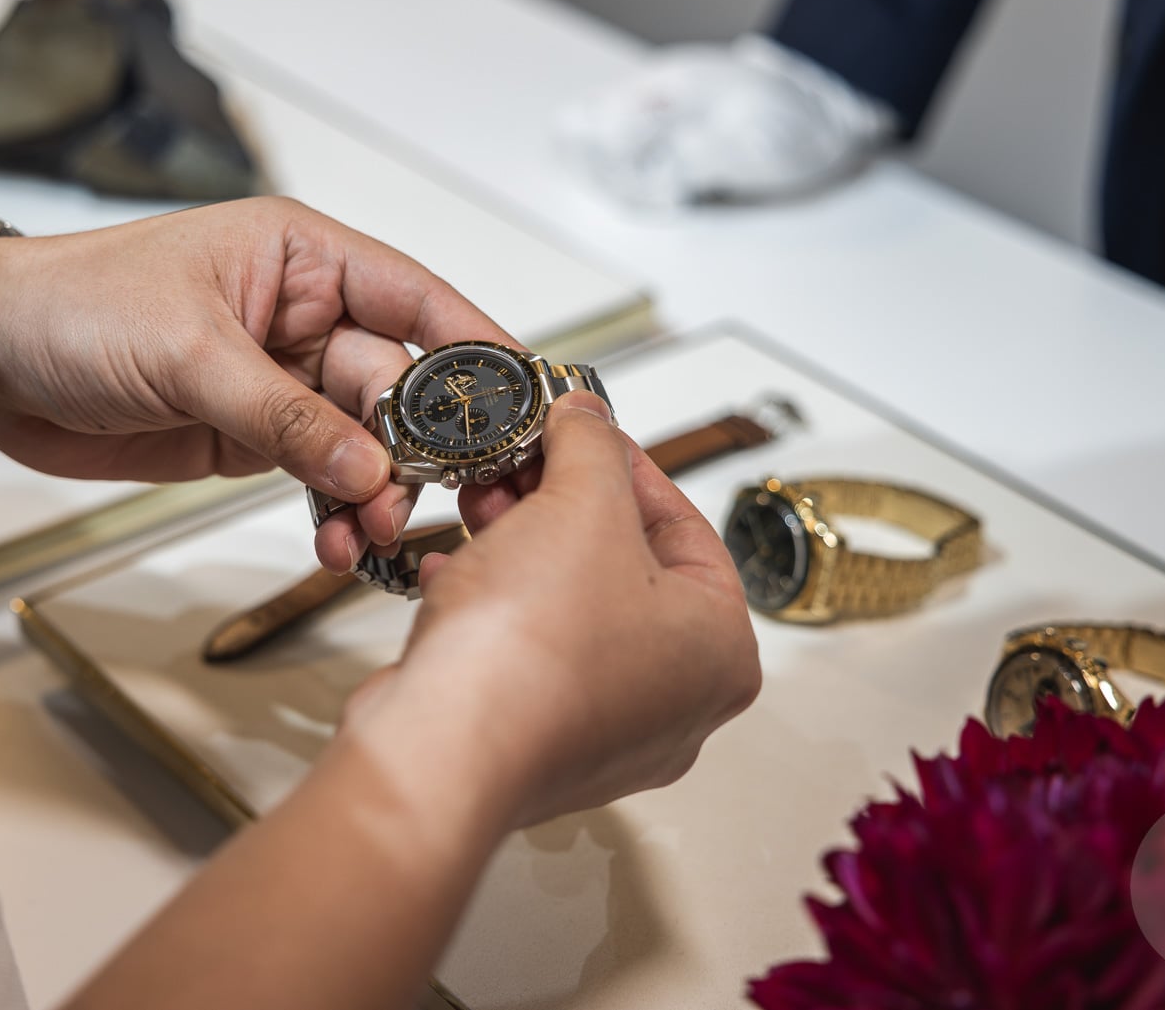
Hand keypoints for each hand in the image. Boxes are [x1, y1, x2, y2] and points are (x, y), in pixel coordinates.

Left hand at [0, 196, 516, 572]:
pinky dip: (337, 512)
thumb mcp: (186, 351)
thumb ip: (285, 416)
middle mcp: (302, 317)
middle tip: (455, 499)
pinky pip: (320, 478)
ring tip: (375, 533)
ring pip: (366, 442)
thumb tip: (370, 471)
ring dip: (380, 491)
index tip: (527, 402)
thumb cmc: (68, 306)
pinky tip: (340, 540)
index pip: (416, 301)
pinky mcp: (250, 439)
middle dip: (427, 445)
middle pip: (402, 384)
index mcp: (301, 258)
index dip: (477, 350)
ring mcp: (280, 383)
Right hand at [341, 392, 761, 827]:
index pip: (686, 528)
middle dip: (561, 506)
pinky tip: (454, 574)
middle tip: (524, 468)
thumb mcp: (580, 501)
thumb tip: (589, 420)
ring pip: (568, 610)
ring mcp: (604, 733)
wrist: (443, 744)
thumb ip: (591, 447)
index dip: (625, 466)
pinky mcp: (535, 744)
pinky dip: (491, 607)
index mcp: (720, 650)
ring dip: (520, 549)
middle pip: (623, 569)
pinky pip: (522, 655)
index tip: (584, 435)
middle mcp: (675, 704)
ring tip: (481, 508)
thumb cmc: (531, 648)